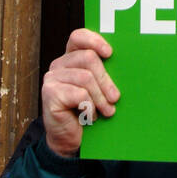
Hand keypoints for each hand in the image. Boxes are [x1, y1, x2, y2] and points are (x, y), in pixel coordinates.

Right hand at [42, 28, 119, 156]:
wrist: (70, 140)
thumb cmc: (88, 111)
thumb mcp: (98, 89)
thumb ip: (104, 74)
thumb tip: (127, 65)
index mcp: (71, 58)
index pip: (78, 37)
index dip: (94, 40)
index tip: (110, 53)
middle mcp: (59, 65)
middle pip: (88, 58)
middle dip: (106, 79)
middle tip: (115, 98)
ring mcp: (52, 78)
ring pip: (85, 77)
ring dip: (100, 97)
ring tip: (106, 111)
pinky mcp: (49, 94)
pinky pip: (79, 94)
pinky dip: (89, 107)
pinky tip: (90, 116)